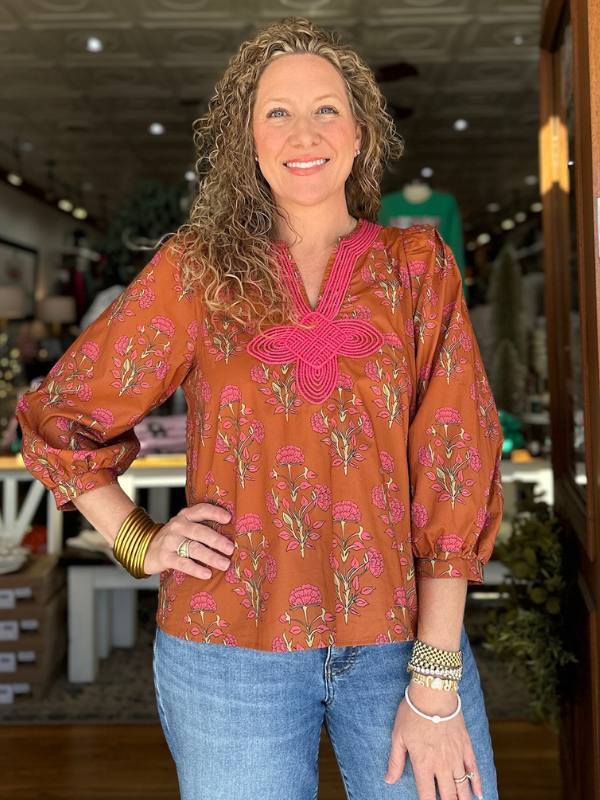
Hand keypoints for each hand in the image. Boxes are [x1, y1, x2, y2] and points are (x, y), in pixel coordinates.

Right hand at [143, 502, 233, 579]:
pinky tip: (207, 574)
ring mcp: (171, 541)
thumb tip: (229, 535)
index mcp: (185, 516)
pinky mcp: (165, 557)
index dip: (215, 512)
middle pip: (200, 532)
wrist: (144, 547)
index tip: (229, 518)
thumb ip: (200, 526)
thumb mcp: (184, 526)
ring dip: (211, 556)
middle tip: (230, 548)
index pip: (201, 510)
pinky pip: (183, 563)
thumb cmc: (173, 537)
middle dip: (217, 540)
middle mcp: (178, 526)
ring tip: (224, 564)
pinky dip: (196, 569)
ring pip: (194, 548)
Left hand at [385, 684, 482, 799]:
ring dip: (463, 799)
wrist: (433, 694)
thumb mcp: (398, 736)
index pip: (427, 795)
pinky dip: (476, 783)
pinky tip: (478, 794)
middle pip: (448, 795)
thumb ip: (395, 761)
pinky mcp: (466, 746)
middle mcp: (442, 765)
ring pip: (462, 786)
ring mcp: (456, 756)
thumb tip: (389, 780)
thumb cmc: (412, 713)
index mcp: (423, 764)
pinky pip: (474, 769)